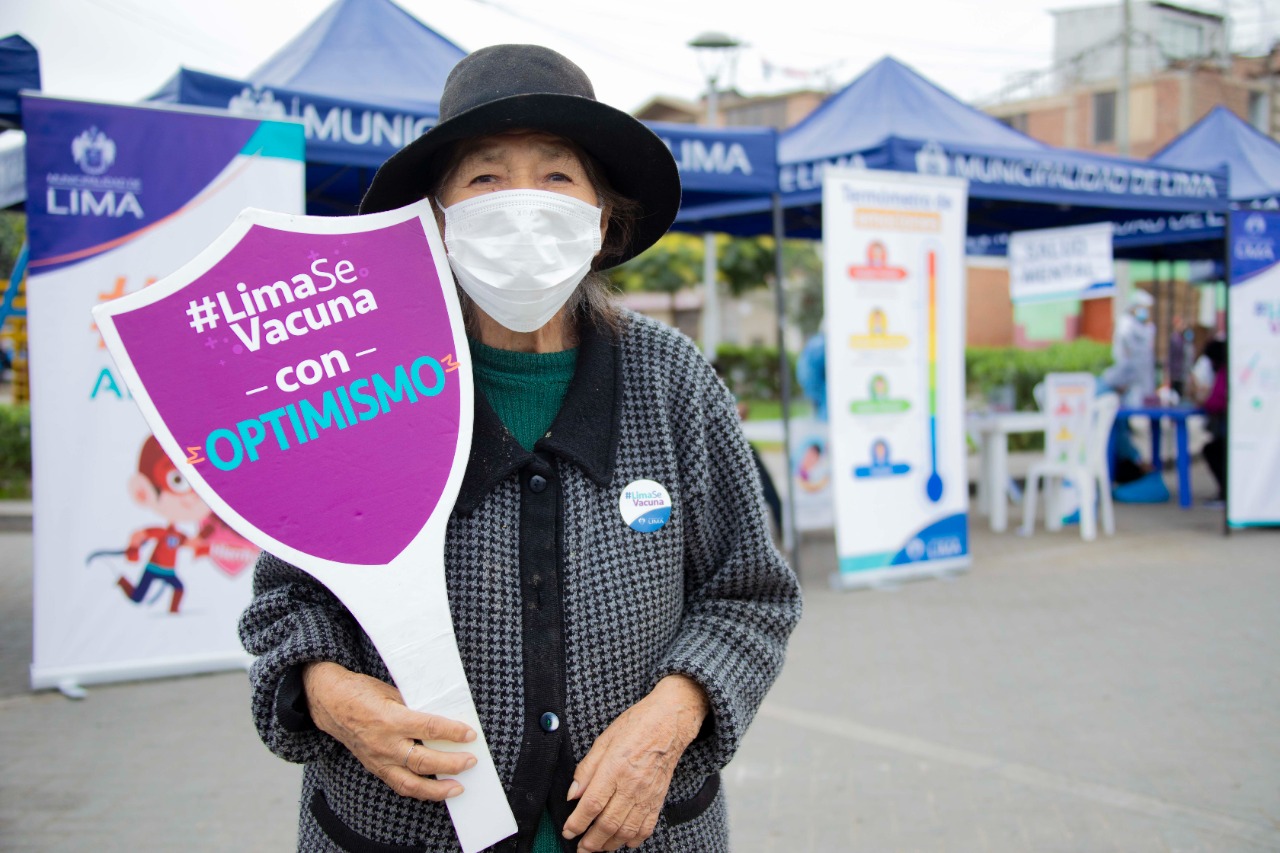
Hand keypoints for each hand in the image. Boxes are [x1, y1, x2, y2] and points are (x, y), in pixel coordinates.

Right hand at [302, 661, 476, 800]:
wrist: (330, 704)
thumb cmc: (361, 692)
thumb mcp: (391, 691)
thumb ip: (415, 706)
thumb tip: (442, 715)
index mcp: (391, 719)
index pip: (429, 729)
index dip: (453, 733)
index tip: (470, 735)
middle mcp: (385, 743)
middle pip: (424, 760)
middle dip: (452, 763)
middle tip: (471, 761)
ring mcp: (379, 759)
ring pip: (411, 783)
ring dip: (437, 788)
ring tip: (458, 788)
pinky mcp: (375, 768)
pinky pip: (399, 784)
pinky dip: (419, 790)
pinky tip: (434, 790)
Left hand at [563, 675, 708, 851]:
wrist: (669, 724)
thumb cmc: (636, 726)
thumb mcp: (603, 740)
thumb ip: (586, 769)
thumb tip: (572, 794)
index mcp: (615, 767)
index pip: (592, 804)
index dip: (577, 823)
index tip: (568, 831)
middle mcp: (632, 785)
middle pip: (608, 824)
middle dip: (590, 841)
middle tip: (580, 847)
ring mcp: (647, 795)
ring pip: (626, 831)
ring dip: (609, 844)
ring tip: (597, 848)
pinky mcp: (658, 800)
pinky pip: (646, 828)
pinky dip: (632, 840)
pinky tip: (622, 841)